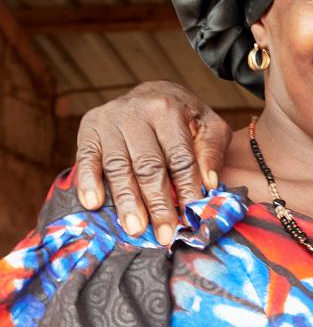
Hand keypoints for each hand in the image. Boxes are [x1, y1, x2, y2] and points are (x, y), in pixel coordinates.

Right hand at [74, 81, 230, 244]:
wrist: (153, 92)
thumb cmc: (185, 117)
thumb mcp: (209, 125)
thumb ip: (212, 151)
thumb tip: (209, 183)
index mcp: (170, 109)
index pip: (179, 157)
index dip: (186, 189)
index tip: (191, 217)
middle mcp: (137, 112)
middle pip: (148, 165)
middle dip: (157, 203)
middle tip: (164, 234)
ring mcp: (110, 119)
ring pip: (118, 166)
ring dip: (126, 201)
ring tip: (135, 229)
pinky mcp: (89, 128)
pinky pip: (86, 158)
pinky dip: (89, 181)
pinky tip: (94, 204)